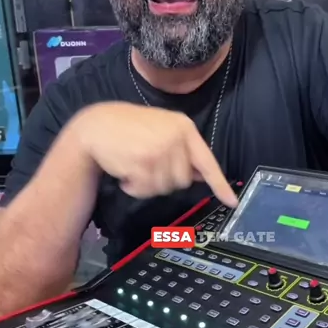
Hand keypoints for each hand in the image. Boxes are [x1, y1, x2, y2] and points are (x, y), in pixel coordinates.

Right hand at [71, 101, 237, 206]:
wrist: (95, 125)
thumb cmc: (128, 128)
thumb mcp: (161, 131)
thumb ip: (182, 151)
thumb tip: (200, 175)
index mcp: (184, 128)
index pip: (206, 161)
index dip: (220, 185)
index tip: (232, 202)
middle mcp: (176, 138)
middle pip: (183, 181)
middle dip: (165, 180)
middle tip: (147, 165)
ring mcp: (160, 150)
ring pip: (165, 188)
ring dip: (148, 184)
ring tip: (134, 165)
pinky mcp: (143, 163)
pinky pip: (146, 190)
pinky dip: (134, 188)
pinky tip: (125, 172)